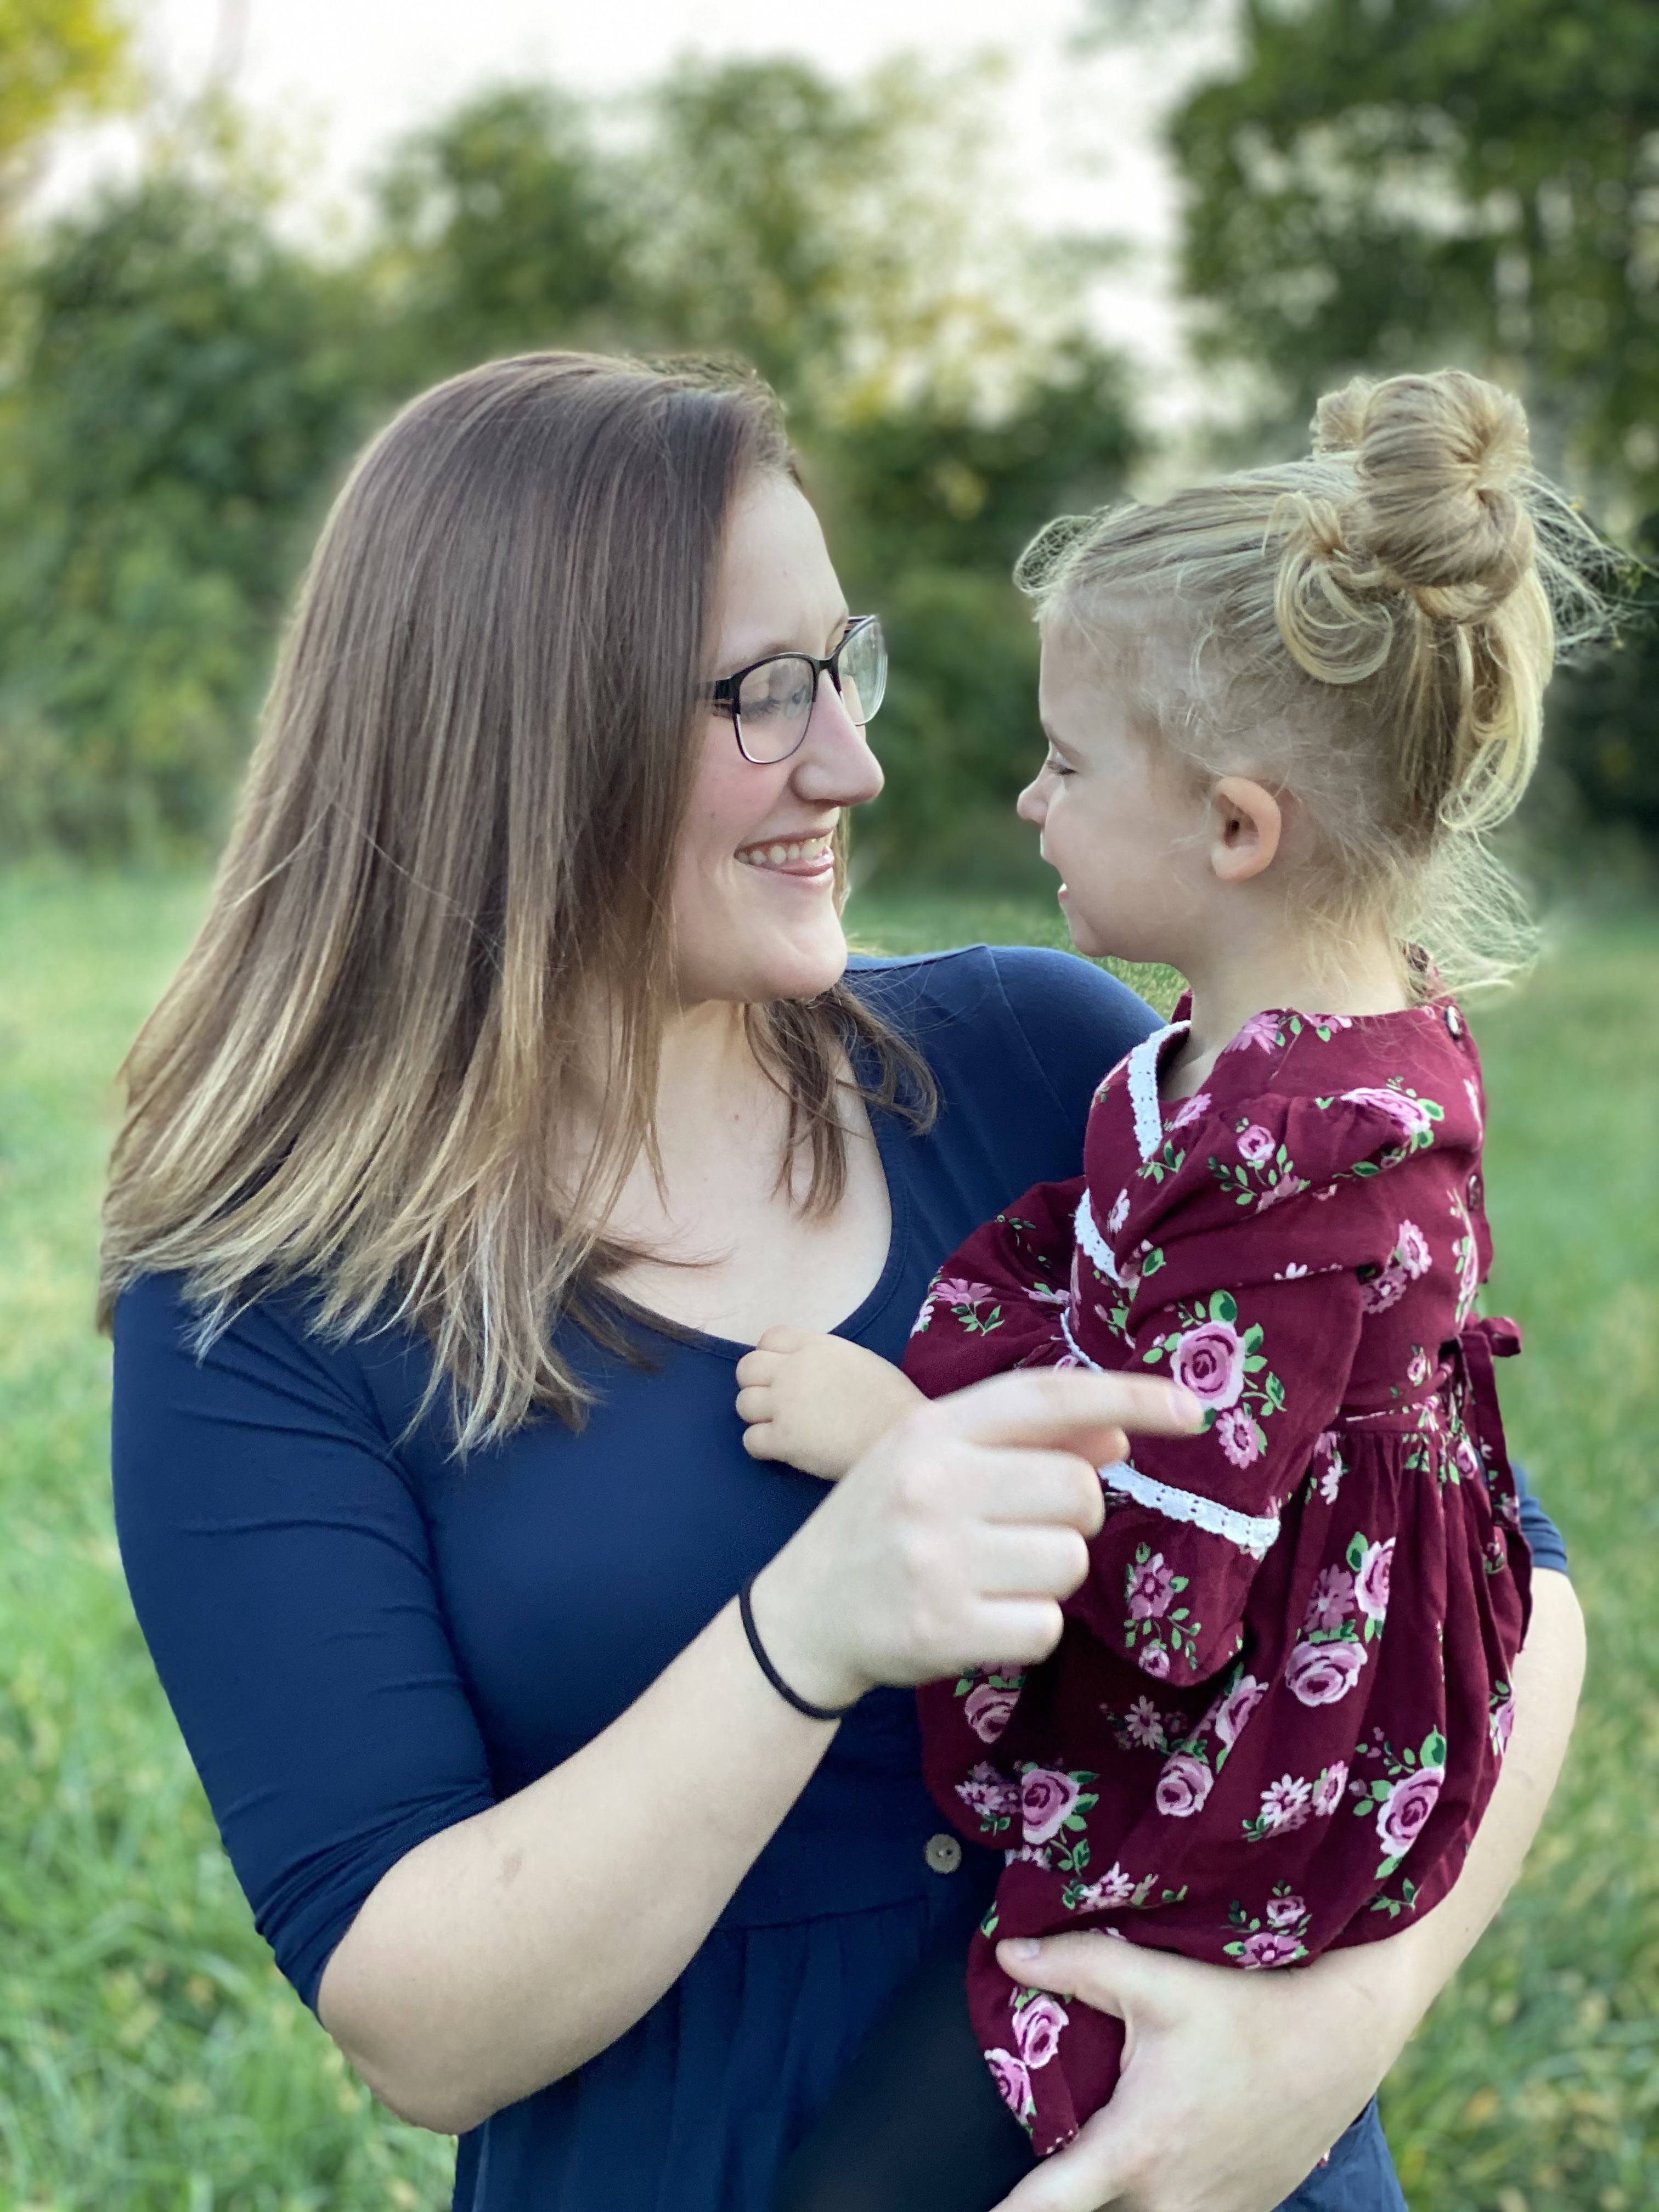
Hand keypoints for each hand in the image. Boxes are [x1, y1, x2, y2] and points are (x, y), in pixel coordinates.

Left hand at [736, 1326, 924, 1479]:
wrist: (900, 1436)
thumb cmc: (891, 1400)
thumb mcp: (857, 1360)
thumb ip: (825, 1360)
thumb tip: (811, 1373)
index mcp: (815, 1347)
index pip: (769, 1337)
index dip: (771, 1355)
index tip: (783, 1372)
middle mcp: (793, 1370)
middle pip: (746, 1369)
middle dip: (756, 1384)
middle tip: (777, 1402)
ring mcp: (785, 1405)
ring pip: (744, 1404)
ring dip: (759, 1416)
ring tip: (781, 1426)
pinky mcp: (784, 1440)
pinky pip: (750, 1440)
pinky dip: (762, 1446)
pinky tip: (782, 1448)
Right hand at [748, 1368, 1202, 1712]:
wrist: (801, 1615)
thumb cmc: (884, 1525)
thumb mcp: (937, 1462)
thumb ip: (1025, 1445)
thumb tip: (1118, 1438)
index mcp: (934, 1429)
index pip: (1048, 1397)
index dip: (1128, 1397)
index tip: (1192, 1409)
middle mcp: (934, 1484)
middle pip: (1079, 1492)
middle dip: (1072, 1519)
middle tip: (1019, 1531)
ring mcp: (936, 1559)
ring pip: (1070, 1563)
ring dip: (1049, 1577)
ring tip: (990, 1576)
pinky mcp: (944, 1629)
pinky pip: (1046, 1627)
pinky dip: (1027, 1629)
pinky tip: (980, 1618)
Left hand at [985, 1931, 1415, 2211]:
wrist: (1336, 2041)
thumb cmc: (1244, 2009)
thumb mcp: (1158, 1981)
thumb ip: (1077, 1965)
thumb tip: (1006, 1953)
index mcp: (1135, 2149)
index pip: (1047, 2207)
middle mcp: (1166, 2201)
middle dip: (1066, 2194)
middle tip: (1059, 2159)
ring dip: (1115, 2192)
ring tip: (1112, 2148)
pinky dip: (1157, 2197)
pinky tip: (1169, 2151)